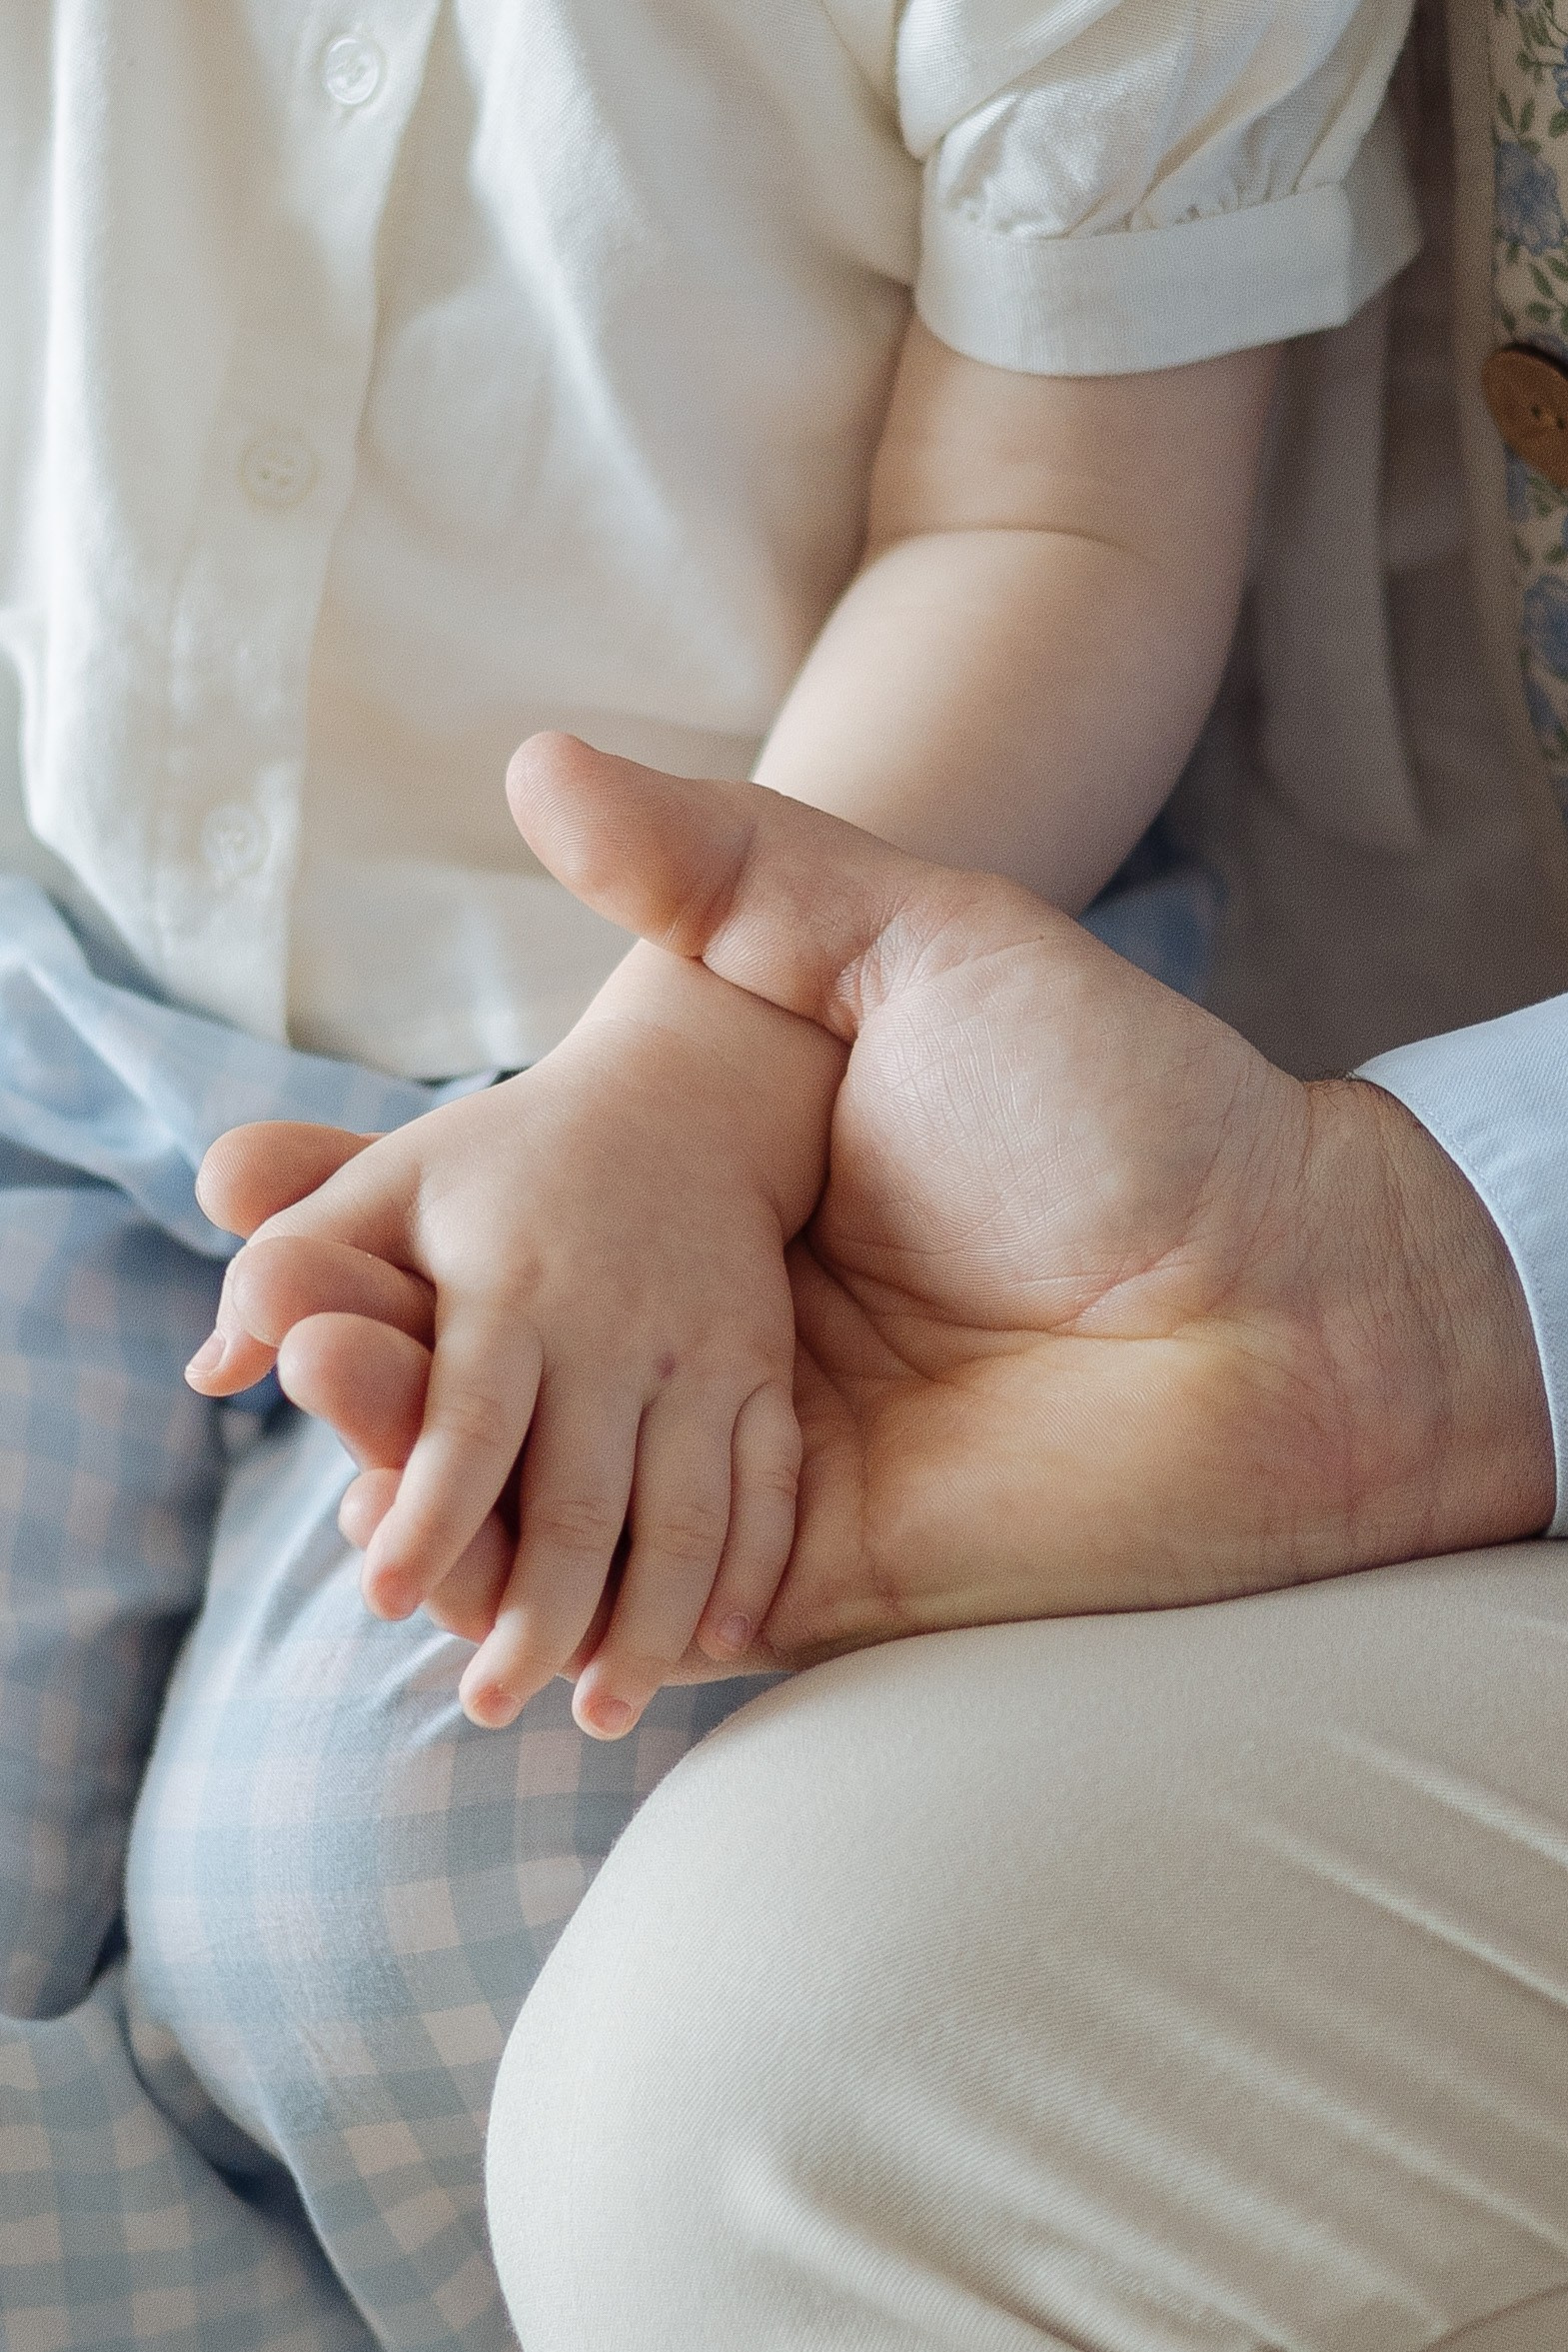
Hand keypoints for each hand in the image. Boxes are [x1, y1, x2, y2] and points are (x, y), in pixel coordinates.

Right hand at [218, 737, 1553, 1679]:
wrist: (1293, 1297)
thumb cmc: (1126, 1102)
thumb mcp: (918, 942)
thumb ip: (726, 873)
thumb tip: (533, 760)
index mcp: (727, 1189)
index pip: (507, 1202)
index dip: (377, 1194)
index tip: (255, 1174)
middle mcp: (719, 1328)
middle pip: (496, 1354)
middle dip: (362, 1331)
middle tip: (258, 1289)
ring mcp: (750, 1460)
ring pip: (533, 1484)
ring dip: (408, 1446)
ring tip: (310, 1367)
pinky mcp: (795, 1579)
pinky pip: (626, 1606)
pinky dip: (515, 1587)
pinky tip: (410, 1544)